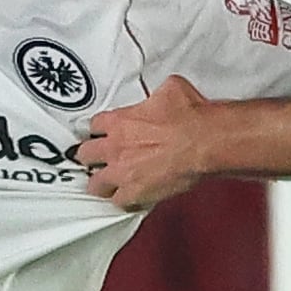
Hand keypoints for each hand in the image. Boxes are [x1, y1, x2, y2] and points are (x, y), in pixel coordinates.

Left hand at [79, 75, 216, 205]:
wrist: (205, 142)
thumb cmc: (192, 117)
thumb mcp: (172, 88)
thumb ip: (156, 93)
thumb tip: (161, 92)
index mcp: (120, 121)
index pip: (94, 126)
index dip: (99, 130)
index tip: (103, 133)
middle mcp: (115, 148)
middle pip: (85, 154)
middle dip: (90, 156)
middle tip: (97, 158)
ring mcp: (122, 172)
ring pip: (95, 184)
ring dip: (101, 182)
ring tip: (108, 182)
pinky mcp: (135, 193)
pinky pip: (118, 201)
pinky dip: (123, 199)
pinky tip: (130, 196)